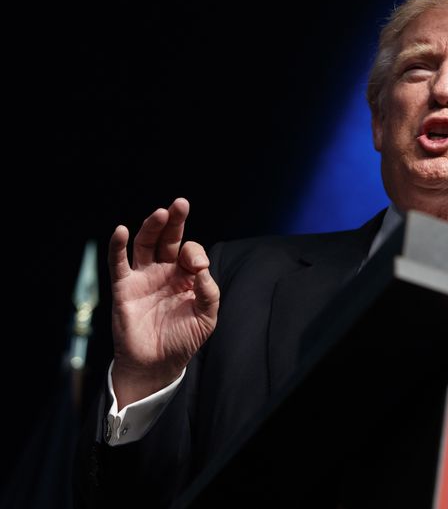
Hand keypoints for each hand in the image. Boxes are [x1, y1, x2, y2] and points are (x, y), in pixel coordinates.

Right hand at [108, 198, 219, 408]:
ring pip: (145, 244)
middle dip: (174, 221)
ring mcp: (143, 278)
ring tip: (160, 213)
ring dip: (151, 227)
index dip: (195, 253)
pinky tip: (122, 230)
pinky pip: (118, 263)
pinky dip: (118, 246)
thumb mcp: (206, 318)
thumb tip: (203, 269)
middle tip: (180, 203)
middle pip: (168, 239)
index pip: (191, 252)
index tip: (198, 266)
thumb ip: (209, 293)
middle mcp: (165, 272)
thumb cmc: (183, 339)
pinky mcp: (124, 288)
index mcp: (187, 276)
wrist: (157, 365)